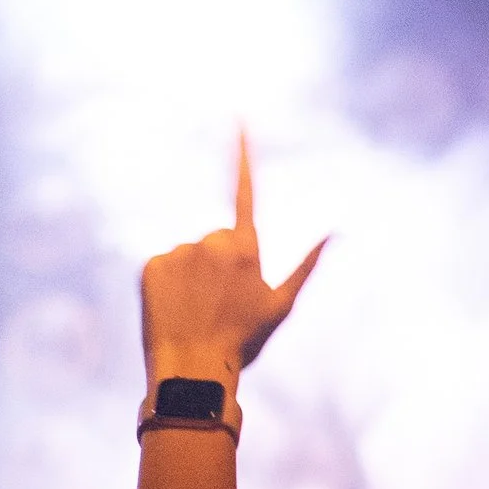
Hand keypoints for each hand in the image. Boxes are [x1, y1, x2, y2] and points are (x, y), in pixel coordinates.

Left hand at [139, 132, 327, 395]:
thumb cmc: (243, 342)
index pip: (244, 190)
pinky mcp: (150, 264)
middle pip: (216, 240)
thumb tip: (337, 232)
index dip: (241, 153)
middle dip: (218, 264)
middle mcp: (212, 240)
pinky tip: (173, 310)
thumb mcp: (281, 305)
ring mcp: (178, 250)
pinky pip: (162, 267)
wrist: (195, 370)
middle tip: (218, 305)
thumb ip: (308, 264)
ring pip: (187, 255)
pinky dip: (166, 285)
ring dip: (191, 277)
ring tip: (195, 312)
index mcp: (245, 247)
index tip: (238, 117)